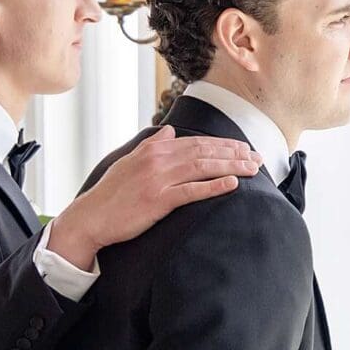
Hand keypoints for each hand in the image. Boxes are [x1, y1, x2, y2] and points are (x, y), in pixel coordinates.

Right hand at [46, 126, 259, 268]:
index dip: (224, 144)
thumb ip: (152, 146)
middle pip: (205, 151)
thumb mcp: (130, 161)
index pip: (197, 142)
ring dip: (232, 167)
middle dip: (235, 153)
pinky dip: (214, 186)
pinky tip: (232, 184)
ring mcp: (158, 179)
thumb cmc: (112, 193)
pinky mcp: (158, 200)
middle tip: (257, 158)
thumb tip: (168, 133)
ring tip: (252, 169)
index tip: (244, 148)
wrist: (92, 216)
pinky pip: (192, 191)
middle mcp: (158, 159)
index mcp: (154, 149)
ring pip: (203, 167)